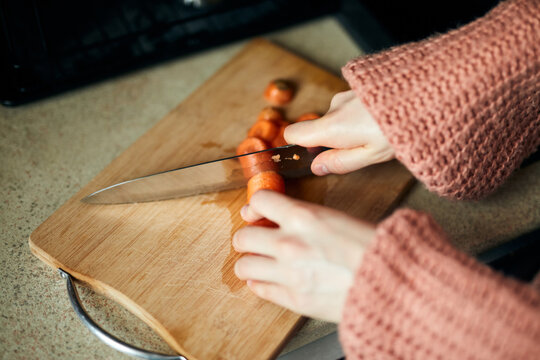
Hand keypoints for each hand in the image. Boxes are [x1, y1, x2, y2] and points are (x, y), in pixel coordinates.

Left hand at [233, 190, 374, 322]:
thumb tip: (283, 218)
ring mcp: (288, 274)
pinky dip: (260, 284)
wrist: (391, 282)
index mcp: (303, 217)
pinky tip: (268, 280)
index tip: (257, 212)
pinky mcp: (294, 299)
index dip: (256, 206)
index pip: (259, 202)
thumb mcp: (338, 218)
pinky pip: (259, 290)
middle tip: (256, 240)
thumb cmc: (372, 248)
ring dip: (249, 262)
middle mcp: (289, 244)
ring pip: (243, 266)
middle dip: (247, 237)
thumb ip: (305, 218)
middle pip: (242, 237)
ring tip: (259, 262)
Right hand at [284, 90, 394, 174]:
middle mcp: (335, 105)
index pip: (294, 133)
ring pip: (341, 114)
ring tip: (384, 130)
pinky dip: (365, 110)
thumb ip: (340, 162)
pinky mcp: (362, 82)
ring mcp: (349, 91)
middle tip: (368, 146)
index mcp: (332, 126)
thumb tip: (317, 167)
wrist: (431, 90)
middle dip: (338, 138)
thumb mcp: (371, 156)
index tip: (316, 154)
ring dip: (355, 123)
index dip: (300, 146)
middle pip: (323, 126)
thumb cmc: (403, 127)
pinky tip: (387, 115)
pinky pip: (354, 101)